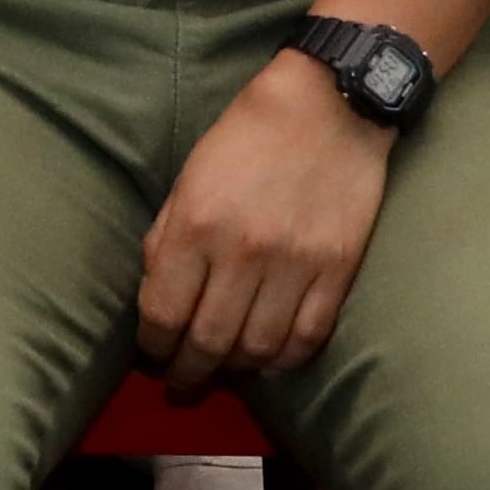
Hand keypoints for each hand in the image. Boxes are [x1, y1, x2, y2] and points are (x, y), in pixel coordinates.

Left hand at [135, 50, 399, 390]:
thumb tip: (156, 294)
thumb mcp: (189, 175)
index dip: (153, 346)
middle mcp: (242, 252)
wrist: (329, 106)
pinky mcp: (338, 270)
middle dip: (188, 372)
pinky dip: (284, 359)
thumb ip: (167, 236)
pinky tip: (269, 360)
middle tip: (181, 383)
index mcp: (196, 224)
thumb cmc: (248, 135)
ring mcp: (295, 265)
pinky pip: (308, 337)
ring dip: (236, 370)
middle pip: (209, 341)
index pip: (164, 312)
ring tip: (224, 370)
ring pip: (258, 349)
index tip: (152, 355)